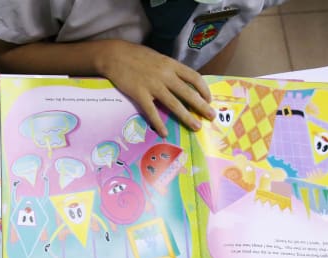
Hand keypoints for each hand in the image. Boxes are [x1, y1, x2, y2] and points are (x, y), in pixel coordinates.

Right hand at [98, 40, 214, 136]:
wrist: (115, 55)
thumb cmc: (136, 56)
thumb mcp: (158, 58)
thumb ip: (169, 69)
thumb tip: (179, 81)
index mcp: (171, 65)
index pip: (194, 77)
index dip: (204, 90)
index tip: (209, 99)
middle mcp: (166, 75)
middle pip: (188, 93)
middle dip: (202, 106)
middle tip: (211, 117)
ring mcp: (153, 86)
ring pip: (174, 104)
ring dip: (187, 117)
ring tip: (196, 127)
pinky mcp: (140, 94)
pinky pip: (152, 112)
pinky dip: (159, 123)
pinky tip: (164, 133)